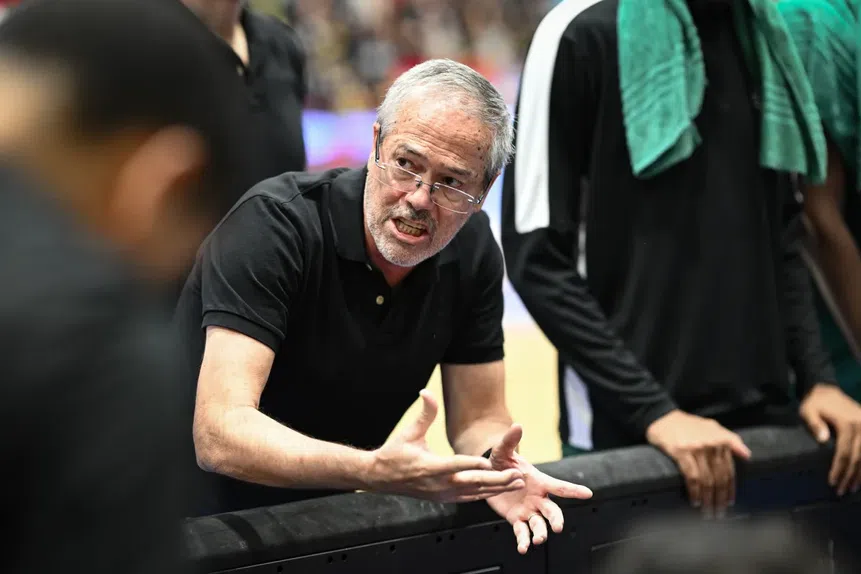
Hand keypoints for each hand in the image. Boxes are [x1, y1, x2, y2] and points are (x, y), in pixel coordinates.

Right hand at [366, 391, 524, 502]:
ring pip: (475, 493)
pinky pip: (469, 498)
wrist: (381, 478)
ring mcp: (442, 493)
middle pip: (472, 483)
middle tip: (517, 475)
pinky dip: (485, 494)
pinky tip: (500, 490)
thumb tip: (426, 392)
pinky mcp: (444, 498)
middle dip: (497, 480)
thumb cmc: (395, 453)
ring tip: (517, 483)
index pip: (454, 465)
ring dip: (497, 488)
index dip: (472, 464)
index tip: (489, 462)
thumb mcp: (409, 432)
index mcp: (429, 466)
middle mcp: (438, 483)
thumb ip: (424, 413)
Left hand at [485, 424, 592, 554]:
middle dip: (556, 519)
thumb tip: (516, 425)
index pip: (559, 486)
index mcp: (539, 481)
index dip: (573, 490)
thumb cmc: (501, 461)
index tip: (588, 493)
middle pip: (552, 511)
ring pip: (540, 525)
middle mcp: (538, 498)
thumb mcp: (504, 451)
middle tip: (558, 527)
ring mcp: (529, 510)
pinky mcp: (516, 519)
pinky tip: (523, 548)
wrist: (488, 475)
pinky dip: (523, 541)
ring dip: (541, 533)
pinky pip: (522, 532)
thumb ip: (510, 441)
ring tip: (538, 540)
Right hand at [646, 410, 751, 517]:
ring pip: (707, 480)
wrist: (661, 416)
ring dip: (708, 500)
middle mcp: (711, 445)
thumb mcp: (712, 427)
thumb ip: (731, 439)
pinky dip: (695, 492)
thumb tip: (747, 455)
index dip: (730, 490)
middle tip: (718, 514)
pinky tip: (695, 501)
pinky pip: (691, 477)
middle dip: (719, 499)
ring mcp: (696, 449)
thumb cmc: (687, 424)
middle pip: (719, 478)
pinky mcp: (681, 452)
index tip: (729, 504)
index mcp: (721, 441)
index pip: (729, 471)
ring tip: (707, 512)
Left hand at [800, 383, 860, 495]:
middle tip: (841, 491)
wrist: (827, 390)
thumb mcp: (808, 410)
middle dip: (850, 476)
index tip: (832, 482)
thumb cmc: (815, 403)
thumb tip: (822, 440)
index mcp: (847, 424)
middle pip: (858, 458)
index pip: (844, 453)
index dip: (839, 469)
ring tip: (852, 488)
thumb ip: (814, 423)